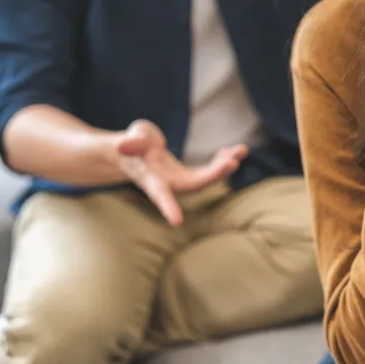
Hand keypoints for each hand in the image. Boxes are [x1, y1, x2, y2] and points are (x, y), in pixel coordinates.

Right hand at [114, 120, 246, 225]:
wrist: (132, 155)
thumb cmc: (129, 147)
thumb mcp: (129, 142)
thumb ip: (131, 144)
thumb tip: (123, 145)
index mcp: (152, 180)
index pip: (160, 196)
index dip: (168, 207)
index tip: (177, 221)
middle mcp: (170, 185)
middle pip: (195, 184)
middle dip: (214, 175)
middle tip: (232, 162)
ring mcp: (182, 181)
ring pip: (208, 177)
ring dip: (225, 165)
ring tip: (241, 150)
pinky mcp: (191, 175)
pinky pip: (211, 170)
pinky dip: (223, 160)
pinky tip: (234, 150)